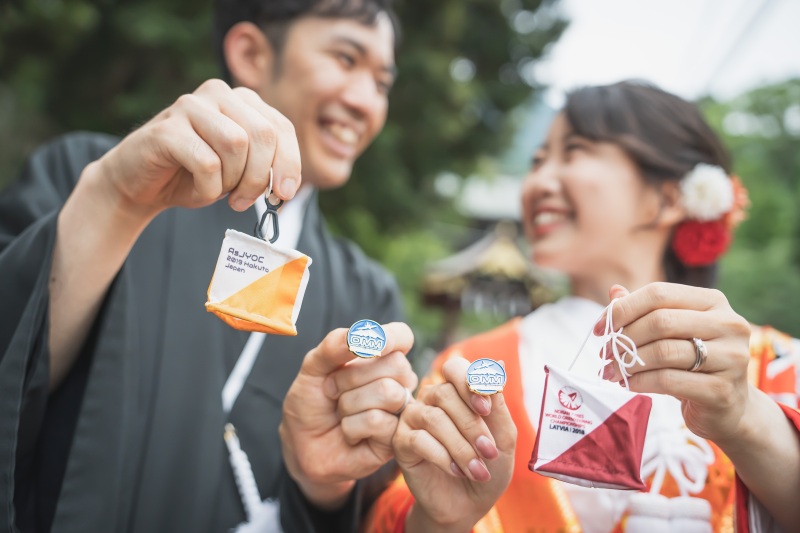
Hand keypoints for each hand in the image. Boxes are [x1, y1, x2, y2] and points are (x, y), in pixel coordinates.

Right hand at [91, 79, 300, 219]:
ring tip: (219, 192)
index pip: (280, 127)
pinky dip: (209, 188)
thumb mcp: (239, 170)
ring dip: (233, 181)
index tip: (284, 195)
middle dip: (260, 176)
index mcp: (241, 100)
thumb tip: (287, 189)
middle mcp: (218, 94)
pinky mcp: (166, 129)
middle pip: (262, 134)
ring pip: (236, 144)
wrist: (139, 183)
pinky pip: (207, 163)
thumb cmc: (194, 175)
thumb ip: (265, 169)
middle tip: (244, 201)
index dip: (289, 164)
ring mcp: (190, 106)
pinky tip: (198, 190)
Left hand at [279, 323, 416, 509]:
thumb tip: (360, 336)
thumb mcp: (312, 368)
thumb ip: (333, 346)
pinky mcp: (396, 438)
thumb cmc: (312, 403)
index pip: (402, 336)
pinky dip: (351, 427)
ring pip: (388, 392)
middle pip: (395, 364)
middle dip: (351, 377)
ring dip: (349, 403)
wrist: (302, 445)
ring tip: (341, 413)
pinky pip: (377, 421)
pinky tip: (348, 434)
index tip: (366, 345)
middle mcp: (398, 381)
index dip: (390, 337)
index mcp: (382, 357)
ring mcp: (400, 410)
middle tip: (333, 391)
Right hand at [394, 357, 515, 532]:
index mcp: (456, 390)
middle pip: (445, 394)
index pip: (455, 367)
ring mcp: (413, 418)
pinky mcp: (400, 442)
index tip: (486, 409)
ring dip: (460, 446)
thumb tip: (499, 364)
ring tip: (478, 470)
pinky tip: (457, 471)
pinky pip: (419, 440)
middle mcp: (431, 398)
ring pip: (433, 418)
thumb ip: (498, 404)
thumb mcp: (503, 436)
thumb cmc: (488, 465)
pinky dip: (443, 457)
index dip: (469, 382)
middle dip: (471, 424)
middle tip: (489, 451)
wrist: (469, 503)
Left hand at [597, 282, 751, 443]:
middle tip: (605, 353)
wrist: (729, 408)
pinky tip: (628, 384)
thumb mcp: (672, 334)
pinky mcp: (722, 390)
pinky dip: (640, 382)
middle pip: (660, 321)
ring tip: (612, 371)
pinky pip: (668, 380)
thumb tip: (614, 293)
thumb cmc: (693, 364)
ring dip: (628, 362)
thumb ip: (645, 311)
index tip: (599, 328)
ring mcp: (730, 358)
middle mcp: (729, 324)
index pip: (659, 293)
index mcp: (714, 301)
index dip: (623, 309)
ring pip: (663, 351)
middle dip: (624, 338)